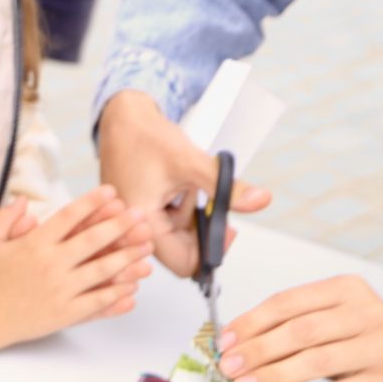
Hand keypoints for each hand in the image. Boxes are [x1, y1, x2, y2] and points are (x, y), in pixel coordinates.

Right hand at [0, 186, 153, 356]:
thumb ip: (5, 218)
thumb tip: (25, 200)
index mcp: (34, 244)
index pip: (68, 217)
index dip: (92, 202)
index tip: (111, 192)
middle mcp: (51, 265)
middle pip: (93, 241)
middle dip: (119, 225)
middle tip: (140, 214)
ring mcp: (61, 290)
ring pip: (102, 271)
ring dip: (127, 258)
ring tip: (146, 247)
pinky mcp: (66, 313)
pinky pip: (98, 302)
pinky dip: (117, 294)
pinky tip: (134, 286)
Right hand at [97, 91, 271, 276]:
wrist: (123, 118)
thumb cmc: (144, 137)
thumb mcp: (191, 162)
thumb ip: (226, 187)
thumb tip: (259, 201)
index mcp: (140, 223)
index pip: (182, 263)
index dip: (209, 252)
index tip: (225, 230)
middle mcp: (132, 227)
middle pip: (180, 251)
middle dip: (201, 230)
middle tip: (212, 203)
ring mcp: (135, 220)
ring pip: (176, 236)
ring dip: (191, 217)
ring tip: (187, 187)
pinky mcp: (139, 211)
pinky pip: (167, 221)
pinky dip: (181, 207)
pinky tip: (178, 187)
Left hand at [217, 276, 382, 381]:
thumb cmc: (357, 340)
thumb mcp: (328, 319)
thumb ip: (288, 323)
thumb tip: (233, 340)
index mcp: (345, 289)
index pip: (288, 302)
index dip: (251, 322)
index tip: (224, 341)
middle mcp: (366, 314)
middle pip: (300, 331)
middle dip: (258, 350)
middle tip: (228, 367)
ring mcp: (378, 349)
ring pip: (316, 361)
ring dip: (272, 375)